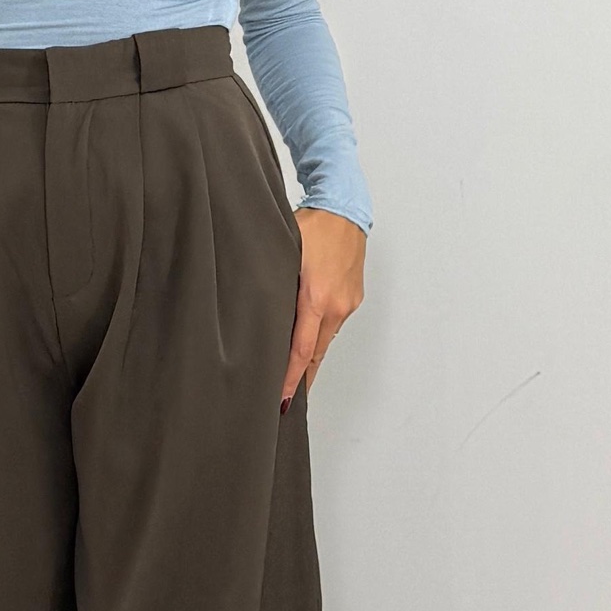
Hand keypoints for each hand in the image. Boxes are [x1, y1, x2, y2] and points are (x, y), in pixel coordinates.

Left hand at [280, 208, 365, 410]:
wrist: (344, 208)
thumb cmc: (310, 226)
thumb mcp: (283, 256)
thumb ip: (273, 288)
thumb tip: (256, 316)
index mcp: (316, 299)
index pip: (300, 351)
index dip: (291, 379)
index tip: (283, 401)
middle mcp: (336, 306)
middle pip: (316, 353)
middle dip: (302, 378)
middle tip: (287, 402)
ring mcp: (347, 303)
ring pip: (325, 339)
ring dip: (310, 357)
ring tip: (294, 375)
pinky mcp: (354, 297)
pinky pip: (334, 324)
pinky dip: (320, 335)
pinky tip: (308, 340)